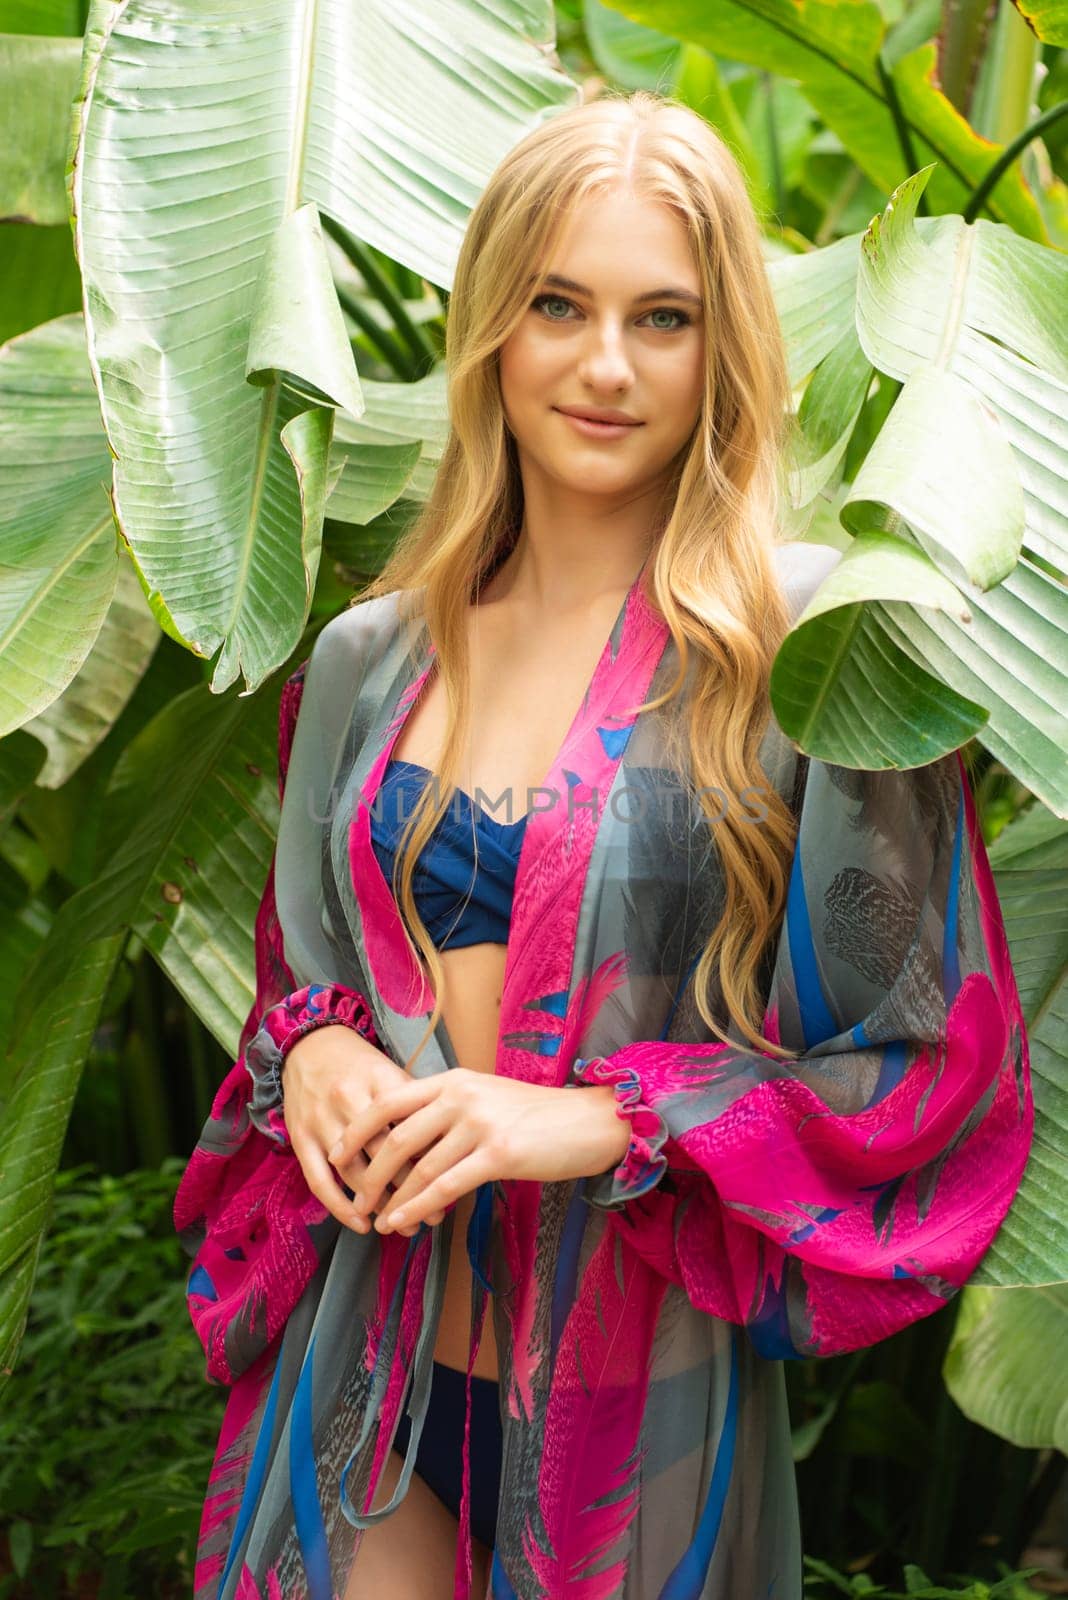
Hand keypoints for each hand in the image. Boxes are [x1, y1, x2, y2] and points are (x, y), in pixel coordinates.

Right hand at [282, 1026, 447, 1238]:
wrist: (310, 1046)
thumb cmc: (361, 1067)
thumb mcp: (391, 1073)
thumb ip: (416, 1106)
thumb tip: (451, 1145)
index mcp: (380, 1081)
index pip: (411, 1127)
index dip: (432, 1158)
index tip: (451, 1184)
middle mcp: (349, 1099)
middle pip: (384, 1153)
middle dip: (409, 1189)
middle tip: (432, 1217)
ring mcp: (321, 1120)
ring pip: (353, 1171)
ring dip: (379, 1203)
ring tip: (402, 1224)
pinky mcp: (300, 1137)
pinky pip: (318, 1179)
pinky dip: (338, 1206)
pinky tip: (359, 1224)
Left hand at [328, 1069, 631, 1233]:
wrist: (587, 1121)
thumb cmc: (537, 1116)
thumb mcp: (487, 1098)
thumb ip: (449, 1110)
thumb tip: (410, 1140)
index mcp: (453, 1080)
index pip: (389, 1101)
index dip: (358, 1129)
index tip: (336, 1152)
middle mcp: (460, 1096)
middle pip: (397, 1137)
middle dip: (370, 1173)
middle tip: (356, 1198)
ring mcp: (479, 1123)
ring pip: (419, 1167)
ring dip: (394, 1199)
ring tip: (379, 1220)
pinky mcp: (498, 1153)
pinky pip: (446, 1185)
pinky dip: (419, 1206)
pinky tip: (404, 1222)